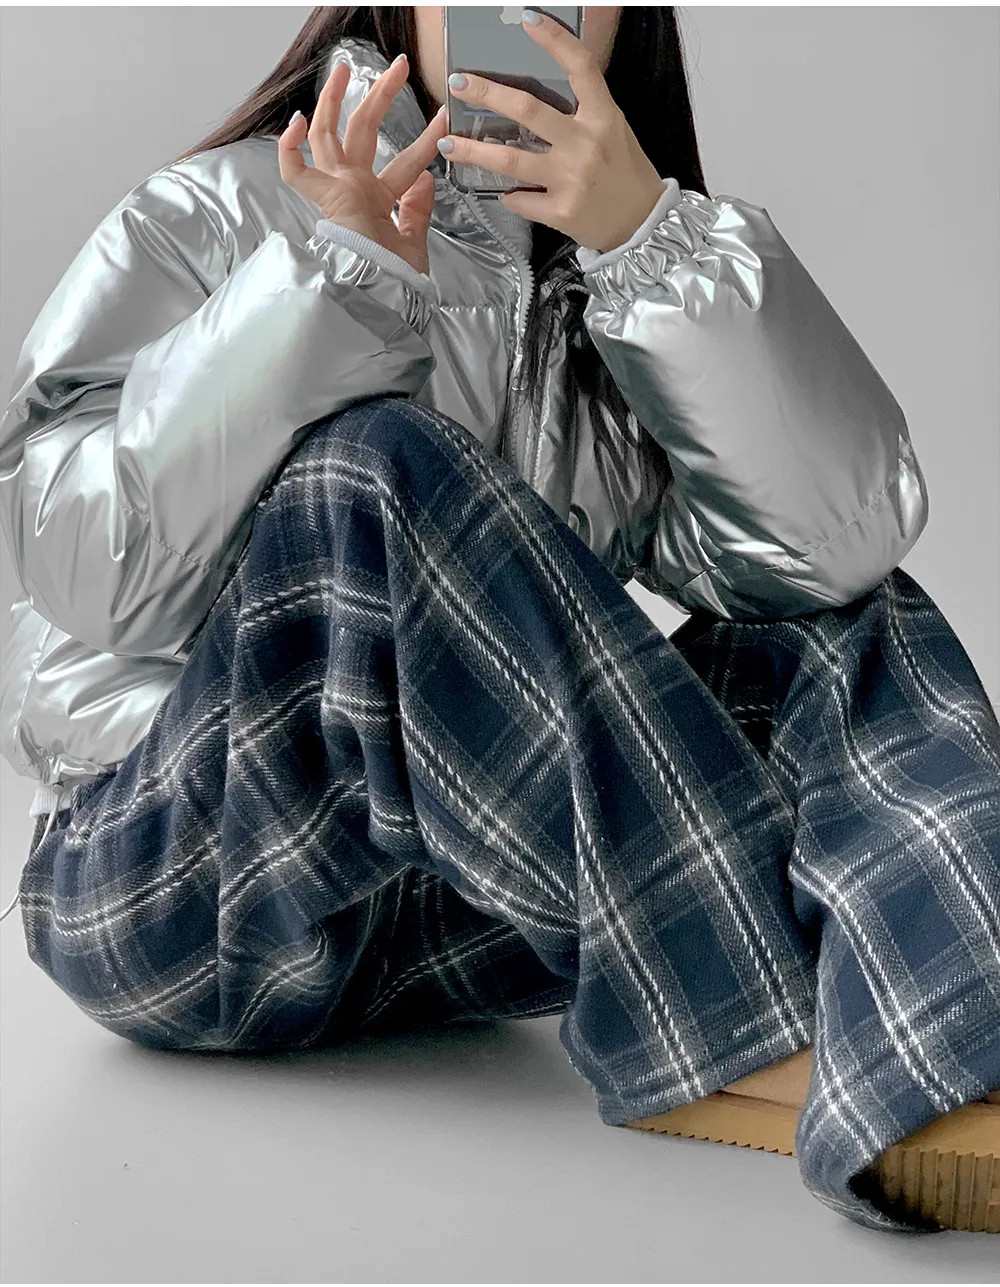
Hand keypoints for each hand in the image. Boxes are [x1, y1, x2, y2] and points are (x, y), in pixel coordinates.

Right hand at [278, 53, 448, 275]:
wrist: (379, 296)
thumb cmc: (395, 281)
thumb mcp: (416, 242)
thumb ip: (418, 210)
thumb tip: (425, 178)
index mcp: (375, 203)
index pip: (401, 167)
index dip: (423, 147)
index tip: (441, 126)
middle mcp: (353, 191)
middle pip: (364, 133)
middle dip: (380, 97)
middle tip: (396, 68)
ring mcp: (336, 191)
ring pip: (329, 136)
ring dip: (335, 100)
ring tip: (343, 67)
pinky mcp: (324, 198)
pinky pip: (296, 172)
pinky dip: (290, 149)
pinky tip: (296, 122)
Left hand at [441, 10, 664, 253]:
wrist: (642, 225)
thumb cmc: (626, 175)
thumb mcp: (614, 131)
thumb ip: (582, 113)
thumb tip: (534, 97)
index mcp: (603, 116)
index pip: (580, 67)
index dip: (554, 39)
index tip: (527, 19)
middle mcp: (586, 144)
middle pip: (528, 110)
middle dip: (487, 93)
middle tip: (457, 83)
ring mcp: (571, 179)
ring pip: (510, 159)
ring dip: (473, 152)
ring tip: (448, 144)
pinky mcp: (560, 212)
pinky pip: (520, 199)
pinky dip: (508, 196)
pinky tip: (506, 193)